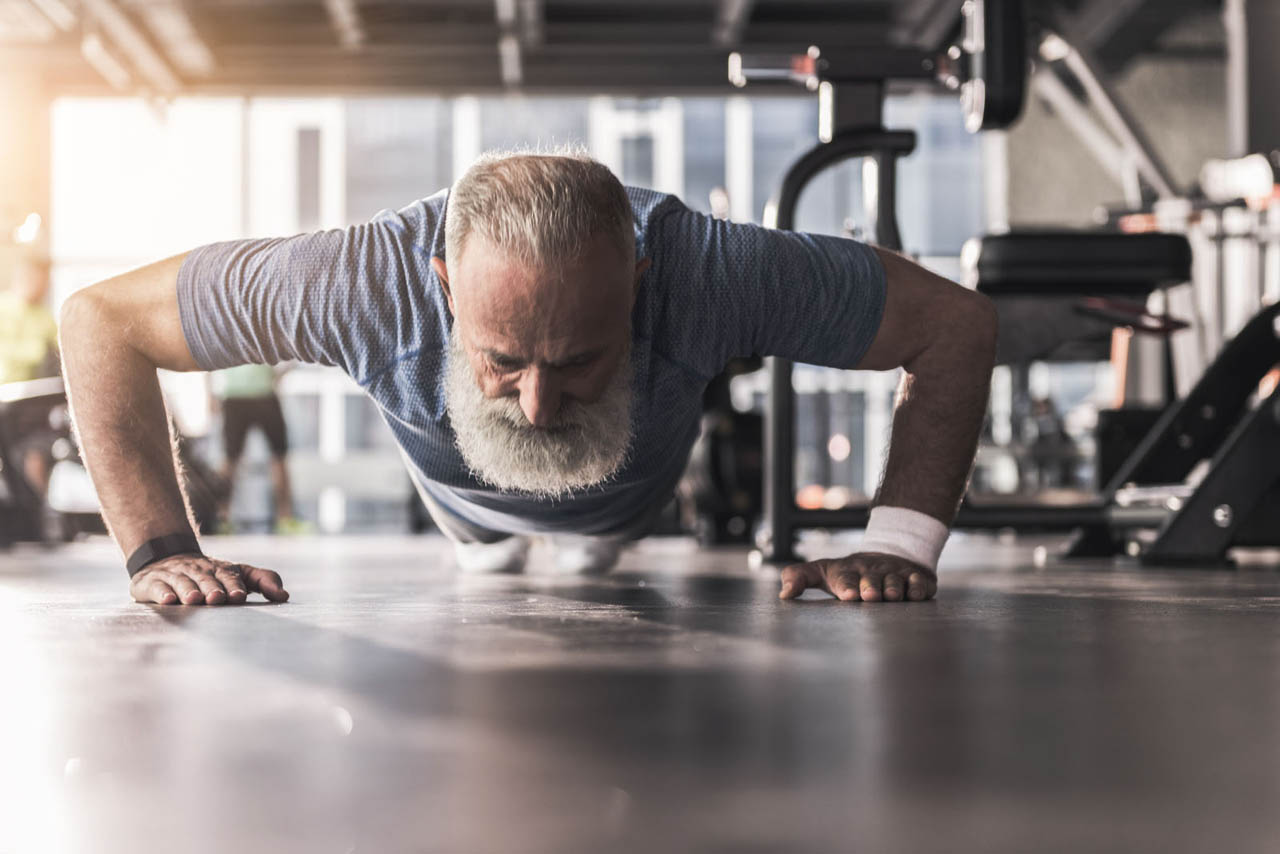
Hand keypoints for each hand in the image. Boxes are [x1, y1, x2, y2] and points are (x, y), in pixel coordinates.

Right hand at [129, 554, 289, 605]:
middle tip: (217, 598)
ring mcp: (174, 575)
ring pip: (182, 582)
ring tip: (193, 600)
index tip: (239, 596)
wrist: (167, 558)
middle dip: (212, 588)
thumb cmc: (211, 574)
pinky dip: (162, 593)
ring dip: (188, 590)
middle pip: (206, 579)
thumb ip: (263, 580)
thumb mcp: (239, 573)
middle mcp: (198, 571)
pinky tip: (167, 601)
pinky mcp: (152, 582)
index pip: (230, 576)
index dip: (234, 585)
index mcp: (221, 569)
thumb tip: (285, 596)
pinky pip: (158, 587)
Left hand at [778, 552, 936, 602]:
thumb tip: (783, 594)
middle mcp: (872, 571)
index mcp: (848, 571)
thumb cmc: (848, 573)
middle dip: (871, 587)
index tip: (848, 596)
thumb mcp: (821, 572)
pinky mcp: (916, 578)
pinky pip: (920, 583)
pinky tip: (916, 594)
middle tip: (869, 596)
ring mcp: (895, 574)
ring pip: (896, 581)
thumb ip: (797, 577)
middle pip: (872, 579)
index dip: (847, 586)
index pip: (845, 578)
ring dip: (895, 589)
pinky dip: (919, 588)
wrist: (887, 555)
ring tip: (892, 596)